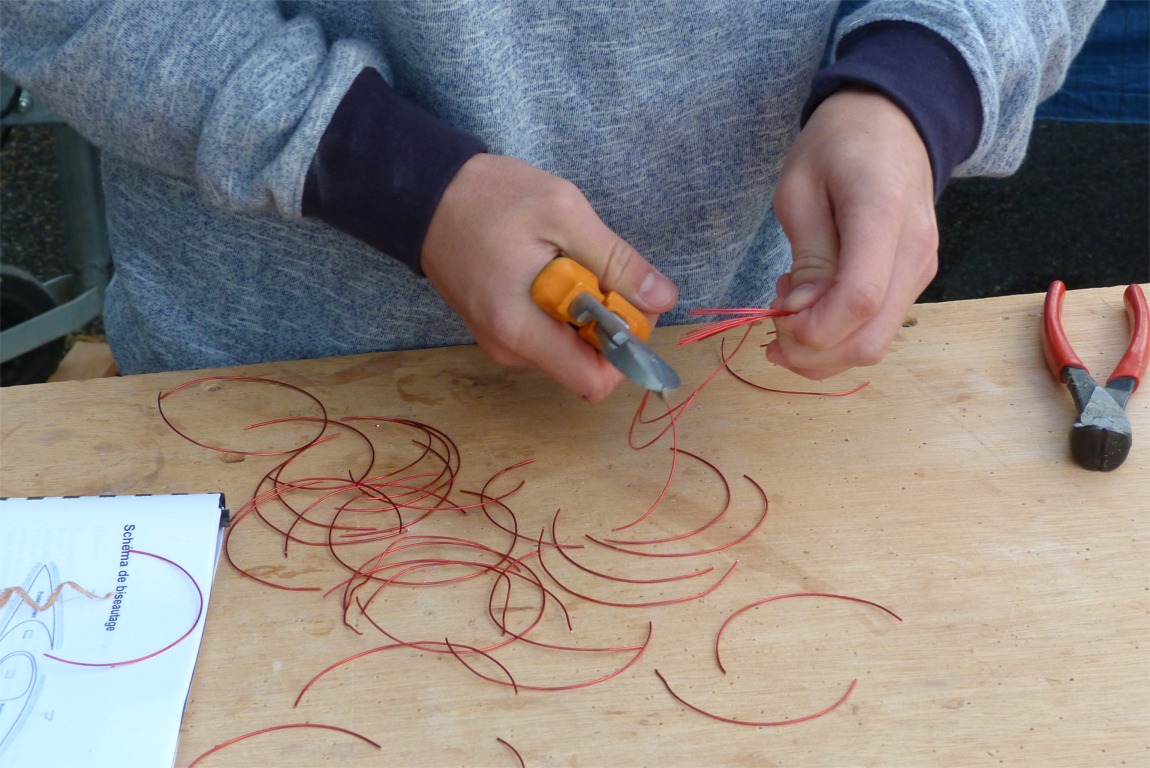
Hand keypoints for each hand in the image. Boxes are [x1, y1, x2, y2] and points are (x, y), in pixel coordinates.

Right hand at [421, 153, 677, 400]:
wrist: (423, 191)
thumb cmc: (490, 198)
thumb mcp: (564, 214)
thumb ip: (616, 261)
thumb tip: (663, 300)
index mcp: (522, 332)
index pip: (594, 381)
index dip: (626, 346)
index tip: (626, 298)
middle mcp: (510, 350)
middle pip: (586, 363)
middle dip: (607, 320)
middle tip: (596, 264)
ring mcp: (501, 341)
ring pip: (570, 344)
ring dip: (585, 307)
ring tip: (564, 256)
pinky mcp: (498, 327)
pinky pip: (548, 330)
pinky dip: (563, 303)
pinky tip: (548, 263)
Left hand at [766, 87, 938, 379]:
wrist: (894, 121)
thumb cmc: (838, 144)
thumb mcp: (800, 187)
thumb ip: (806, 255)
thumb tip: (803, 313)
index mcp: (883, 214)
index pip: (859, 300)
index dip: (811, 327)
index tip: (777, 310)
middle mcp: (914, 252)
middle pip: (867, 342)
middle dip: (810, 352)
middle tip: (774, 319)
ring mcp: (922, 270)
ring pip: (873, 346)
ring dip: (822, 348)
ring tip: (791, 305)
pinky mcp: (916, 280)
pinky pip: (877, 328)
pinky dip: (838, 333)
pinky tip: (814, 300)